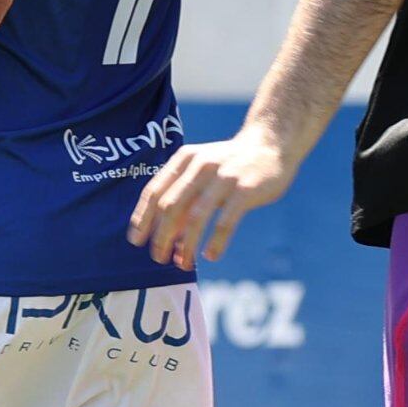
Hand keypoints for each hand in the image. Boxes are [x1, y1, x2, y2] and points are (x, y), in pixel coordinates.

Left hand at [130, 126, 289, 269]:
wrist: (271, 143)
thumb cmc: (229, 164)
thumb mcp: (202, 170)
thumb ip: (184, 196)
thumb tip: (168, 236)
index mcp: (184, 160)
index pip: (154, 191)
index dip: (142, 218)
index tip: (136, 241)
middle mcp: (200, 166)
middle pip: (171, 207)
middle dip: (161, 237)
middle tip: (159, 258)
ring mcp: (224, 177)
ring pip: (196, 217)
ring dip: (186, 244)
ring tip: (183, 263)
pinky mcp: (245, 190)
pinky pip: (226, 221)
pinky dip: (216, 242)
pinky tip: (211, 256)